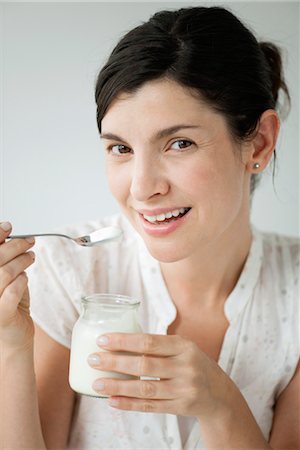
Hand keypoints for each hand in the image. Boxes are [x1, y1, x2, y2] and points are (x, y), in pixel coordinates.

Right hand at [0, 222, 35, 349]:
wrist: (12, 342)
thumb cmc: (9, 308)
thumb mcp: (5, 281)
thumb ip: (5, 263)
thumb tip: (12, 237)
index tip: (8, 226)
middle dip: (15, 246)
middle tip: (29, 242)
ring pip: (3, 274)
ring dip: (21, 261)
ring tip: (31, 257)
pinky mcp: (0, 316)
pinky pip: (11, 292)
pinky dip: (21, 281)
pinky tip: (25, 278)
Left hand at [88, 332, 229, 417]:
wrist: (219, 393)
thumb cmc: (192, 363)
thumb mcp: (182, 348)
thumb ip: (158, 345)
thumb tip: (119, 340)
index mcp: (183, 346)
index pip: (149, 341)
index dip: (124, 341)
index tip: (102, 340)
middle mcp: (185, 366)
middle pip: (144, 364)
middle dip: (115, 362)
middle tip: (92, 360)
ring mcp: (184, 389)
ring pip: (144, 388)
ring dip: (118, 386)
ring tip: (97, 383)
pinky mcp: (182, 407)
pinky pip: (151, 407)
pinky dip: (129, 404)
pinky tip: (112, 401)